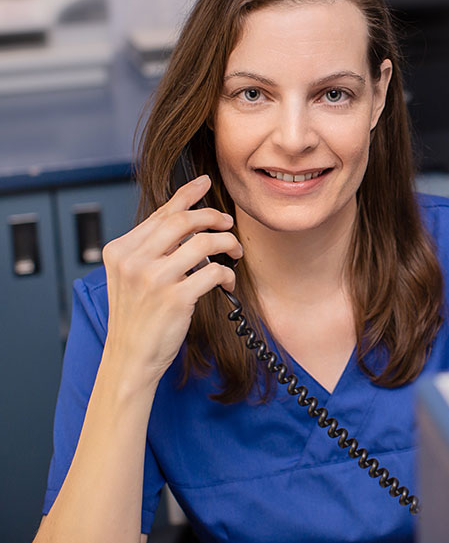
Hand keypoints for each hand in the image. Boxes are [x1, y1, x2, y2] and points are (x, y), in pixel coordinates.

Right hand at [101, 175, 242, 384]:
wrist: (130, 358)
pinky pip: (214, 272)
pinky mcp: (175, 299)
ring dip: (227, 243)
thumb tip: (184, 216)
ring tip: (234, 252)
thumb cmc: (137, 318)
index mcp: (120, 250)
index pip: (160, 214)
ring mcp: (153, 279)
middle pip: (183, 221)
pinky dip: (227, 274)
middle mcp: (133, 261)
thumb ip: (152, 248)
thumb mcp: (132, 276)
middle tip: (228, 223)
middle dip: (213, 217)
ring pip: (204, 242)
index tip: (205, 184)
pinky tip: (227, 282)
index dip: (186, 195)